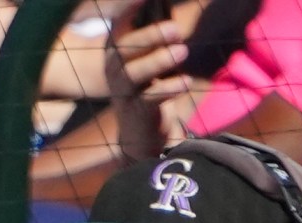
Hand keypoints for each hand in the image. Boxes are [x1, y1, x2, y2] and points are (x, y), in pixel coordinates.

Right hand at [105, 1, 205, 160]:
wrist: (141, 132)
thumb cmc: (150, 86)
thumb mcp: (150, 58)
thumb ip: (158, 37)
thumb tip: (174, 19)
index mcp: (117, 50)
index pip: (120, 25)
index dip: (128, 9)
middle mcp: (114, 69)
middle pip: (124, 48)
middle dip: (150, 36)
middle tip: (176, 29)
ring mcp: (123, 91)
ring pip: (134, 73)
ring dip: (159, 61)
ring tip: (183, 52)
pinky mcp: (137, 111)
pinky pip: (151, 97)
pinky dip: (170, 87)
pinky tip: (187, 81)